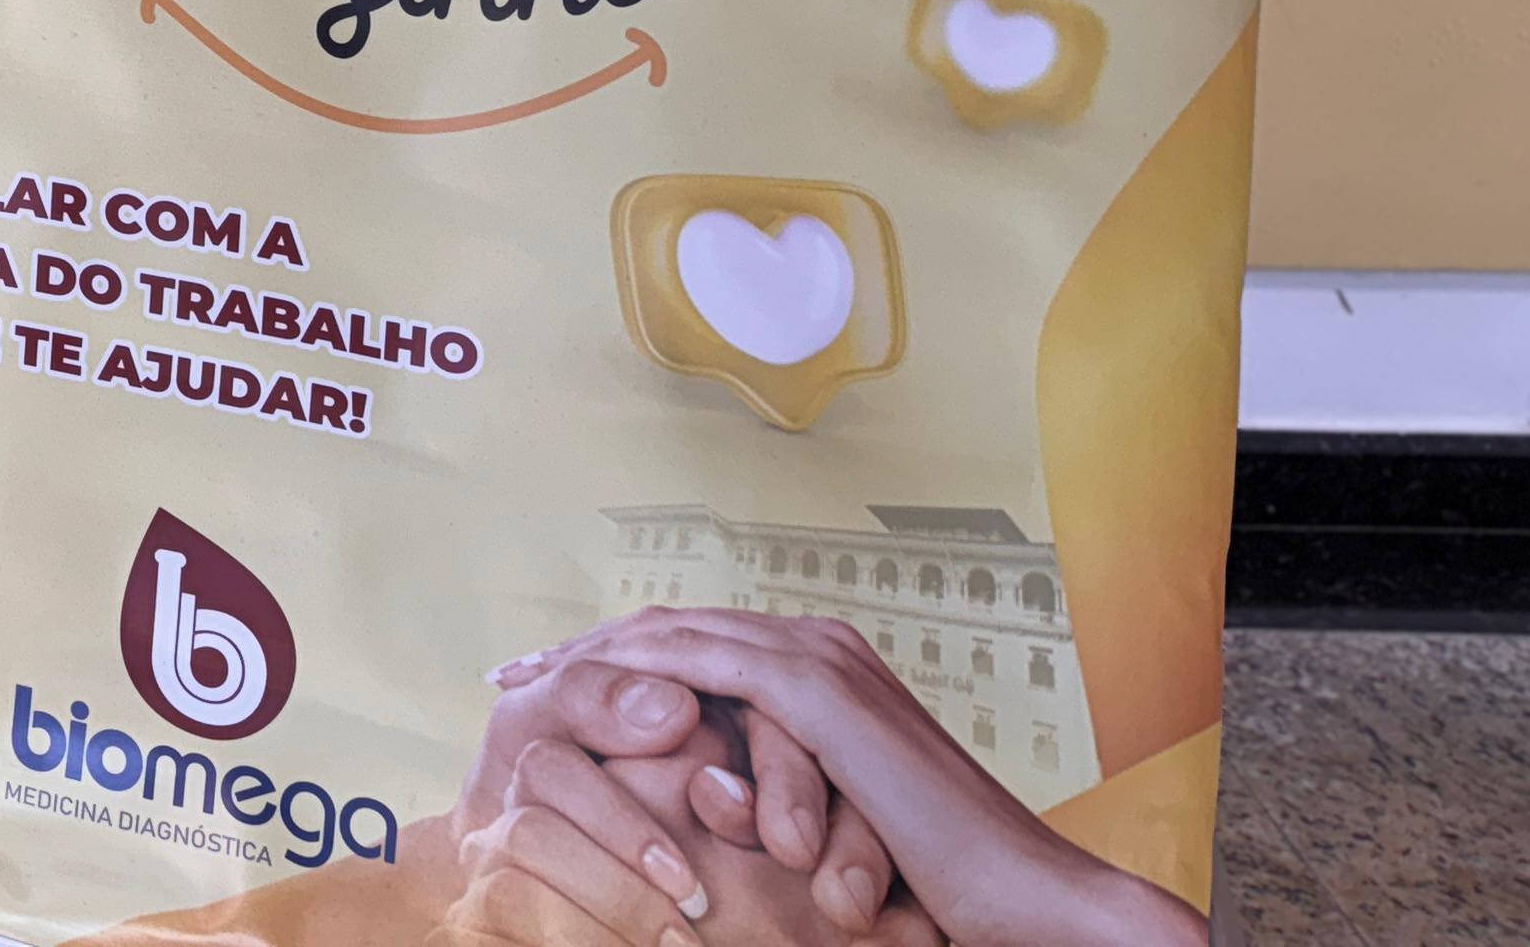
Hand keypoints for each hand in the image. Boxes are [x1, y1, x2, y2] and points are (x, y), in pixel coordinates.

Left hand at [545, 612, 1207, 946]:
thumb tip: (714, 802)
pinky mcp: (818, 693)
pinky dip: (637, 677)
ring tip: (526, 684)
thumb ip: (779, 794)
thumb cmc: (936, 881)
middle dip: (583, 652)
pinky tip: (583, 694)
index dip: (615, 665)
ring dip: (591, 658)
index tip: (544, 686)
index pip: (695, 648)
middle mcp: (818, 648)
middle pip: (670, 629)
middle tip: (508, 674)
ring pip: (674, 638)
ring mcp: (820, 662)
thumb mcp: (835, 825)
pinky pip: (703, 667)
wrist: (1021, 899)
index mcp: (822, 673)